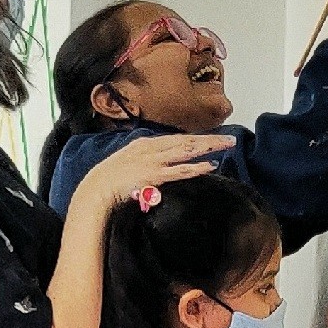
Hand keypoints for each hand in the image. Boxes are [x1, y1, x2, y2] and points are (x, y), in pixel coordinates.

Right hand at [79, 133, 234, 209]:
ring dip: (209, 147)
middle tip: (231, 139)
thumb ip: (147, 160)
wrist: (97, 189)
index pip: (177, 139)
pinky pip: (179, 170)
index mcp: (146, 144)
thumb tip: (162, 163)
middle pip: (187, 141)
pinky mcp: (154, 174)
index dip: (197, 138)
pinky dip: (196, 167)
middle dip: (210, 139)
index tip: (214, 139)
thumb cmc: (112, 180)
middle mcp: (152, 148)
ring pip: (187, 150)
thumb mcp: (131, 163)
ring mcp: (153, 160)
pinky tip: (210, 165)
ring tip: (227, 146)